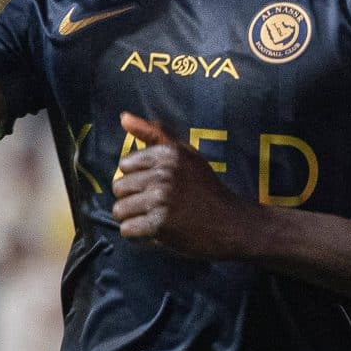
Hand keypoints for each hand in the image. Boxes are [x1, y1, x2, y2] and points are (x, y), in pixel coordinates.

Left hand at [111, 114, 267, 259]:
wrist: (231, 224)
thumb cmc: (205, 189)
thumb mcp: (186, 154)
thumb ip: (153, 133)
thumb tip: (123, 116)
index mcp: (168, 153)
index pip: (125, 165)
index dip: (138, 178)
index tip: (158, 186)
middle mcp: (163, 173)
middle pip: (119, 187)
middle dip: (133, 199)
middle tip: (157, 205)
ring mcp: (161, 199)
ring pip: (120, 209)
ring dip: (134, 218)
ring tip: (156, 218)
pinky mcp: (160, 224)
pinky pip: (127, 229)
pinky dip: (139, 235)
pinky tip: (157, 231)